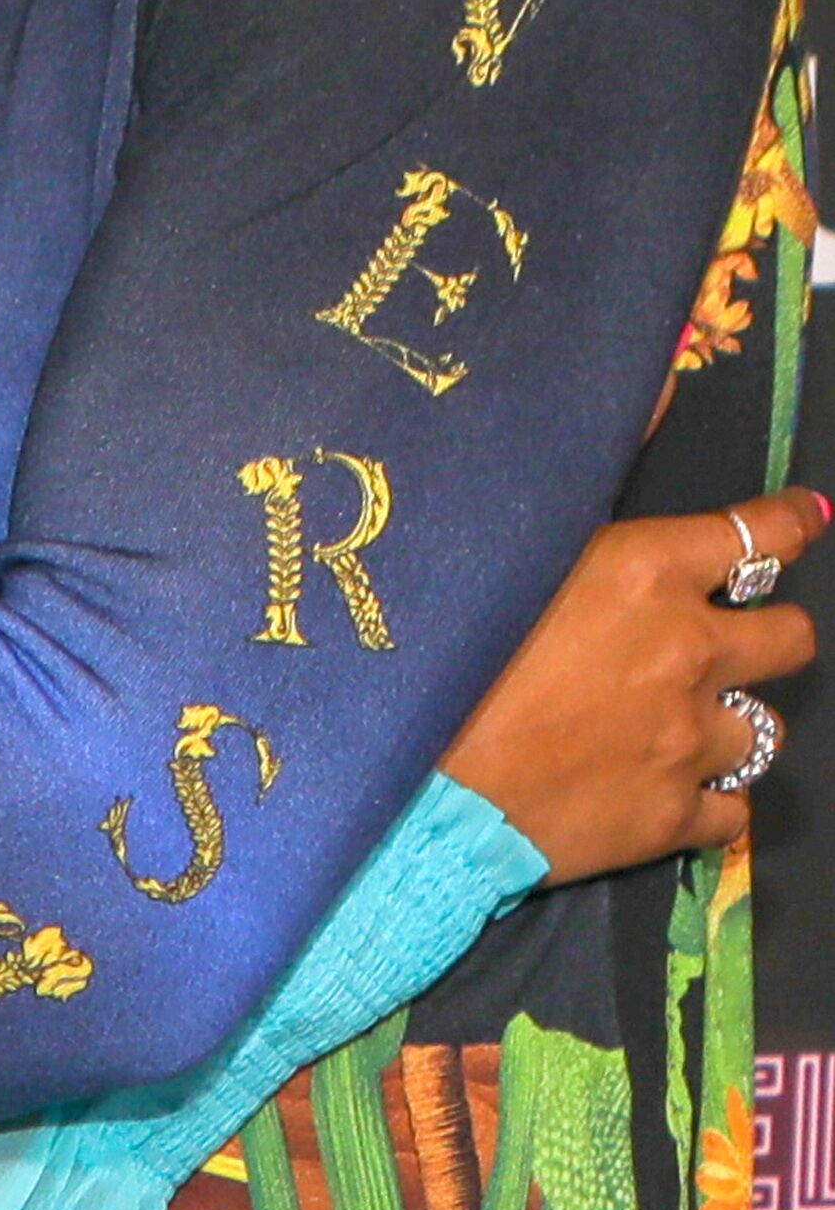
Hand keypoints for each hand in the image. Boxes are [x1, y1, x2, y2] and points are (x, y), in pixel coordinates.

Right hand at [444, 486, 823, 881]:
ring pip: (765, 730)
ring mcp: (688, 740)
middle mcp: (687, 651)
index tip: (802, 521)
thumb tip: (666, 392)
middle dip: (770, 632)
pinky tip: (667, 788)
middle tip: (731, 640)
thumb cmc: (442, 650)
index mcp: (647, 572)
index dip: (790, 524)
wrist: (412, 781)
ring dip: (728, 722)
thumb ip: (589, 493)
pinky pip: (733, 811)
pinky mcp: (673, 817)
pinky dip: (708, 800)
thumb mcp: (511, 552)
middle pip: (791, 638)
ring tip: (680, 726)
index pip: (762, 535)